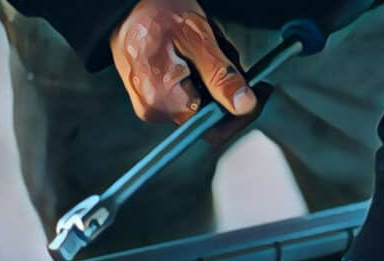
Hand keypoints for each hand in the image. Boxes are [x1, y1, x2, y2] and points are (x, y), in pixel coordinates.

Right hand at [110, 0, 257, 123]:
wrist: (124, 4)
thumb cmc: (154, 12)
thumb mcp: (196, 38)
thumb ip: (221, 75)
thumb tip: (244, 104)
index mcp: (161, 100)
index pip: (212, 125)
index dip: (239, 111)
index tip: (258, 90)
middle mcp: (153, 110)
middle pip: (208, 114)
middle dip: (225, 87)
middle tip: (226, 54)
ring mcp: (151, 105)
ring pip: (202, 103)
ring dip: (214, 79)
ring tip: (206, 49)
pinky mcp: (153, 96)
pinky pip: (188, 94)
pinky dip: (200, 76)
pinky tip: (195, 55)